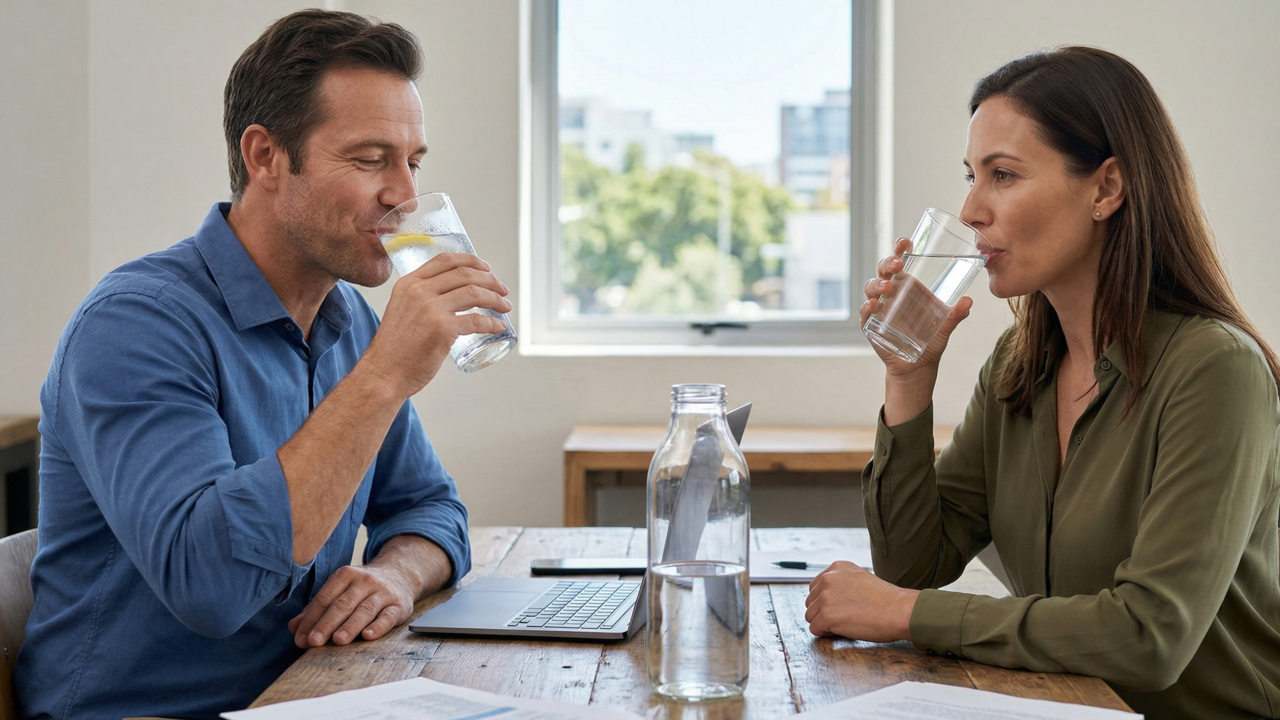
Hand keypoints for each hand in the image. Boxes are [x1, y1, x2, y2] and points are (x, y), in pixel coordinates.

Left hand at [288, 564, 415, 646]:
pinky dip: (378, 626)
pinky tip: (368, 635)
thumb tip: (294, 627)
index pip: (324, 599)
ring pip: (365, 610)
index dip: (311, 619)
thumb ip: (318, 608)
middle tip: (314, 641)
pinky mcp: (399, 605)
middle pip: (343, 604)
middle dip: (327, 623)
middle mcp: (364, 581)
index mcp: (345, 575)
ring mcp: (383, 592)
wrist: (401, 573)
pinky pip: (388, 616)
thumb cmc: (363, 588)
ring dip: (351, 625)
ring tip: (338, 640)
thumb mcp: (341, 590)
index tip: (301, 638)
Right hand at [363, 253, 511, 396]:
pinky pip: (476, 321)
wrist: (384, 373)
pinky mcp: (442, 329)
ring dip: (495, 299)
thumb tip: (451, 298)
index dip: (471, 260)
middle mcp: (419, 291)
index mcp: (409, 284)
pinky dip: (492, 323)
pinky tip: (498, 326)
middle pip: (464, 274)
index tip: (486, 269)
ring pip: (474, 293)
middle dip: (490, 280)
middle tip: (502, 290)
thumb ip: (421, 300)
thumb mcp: (402, 311)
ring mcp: (430, 309)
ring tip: (505, 307)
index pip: (445, 260)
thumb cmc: (395, 349)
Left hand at [804, 561, 918, 642]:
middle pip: (810, 601)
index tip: (838, 607)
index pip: (815, 586)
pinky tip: (841, 631)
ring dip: (823, 623)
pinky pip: (815, 629)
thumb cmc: (887, 599)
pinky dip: (825, 633)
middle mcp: (828, 579)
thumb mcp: (861, 578)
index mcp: (837, 568)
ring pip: (810, 616)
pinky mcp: (827, 615)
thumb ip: (842, 583)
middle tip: (843, 617)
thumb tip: (830, 596)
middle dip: (823, 612)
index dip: (825, 600)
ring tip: (844, 624)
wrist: (899, 611)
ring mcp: (826, 597)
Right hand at [861, 237, 973, 377]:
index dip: (899, 249)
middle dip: (887, 263)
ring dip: (877, 284)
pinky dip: (867, 308)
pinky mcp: (871, 326)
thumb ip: (956, 314)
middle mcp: (890, 294)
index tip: (906, 241)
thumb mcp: (946, 326)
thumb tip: (968, 300)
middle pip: (883, 271)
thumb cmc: (931, 341)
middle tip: (898, 264)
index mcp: (907, 286)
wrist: (918, 367)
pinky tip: (874, 305)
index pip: (899, 262)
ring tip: (888, 287)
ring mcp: (879, 309)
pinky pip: (865, 314)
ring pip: (871, 288)